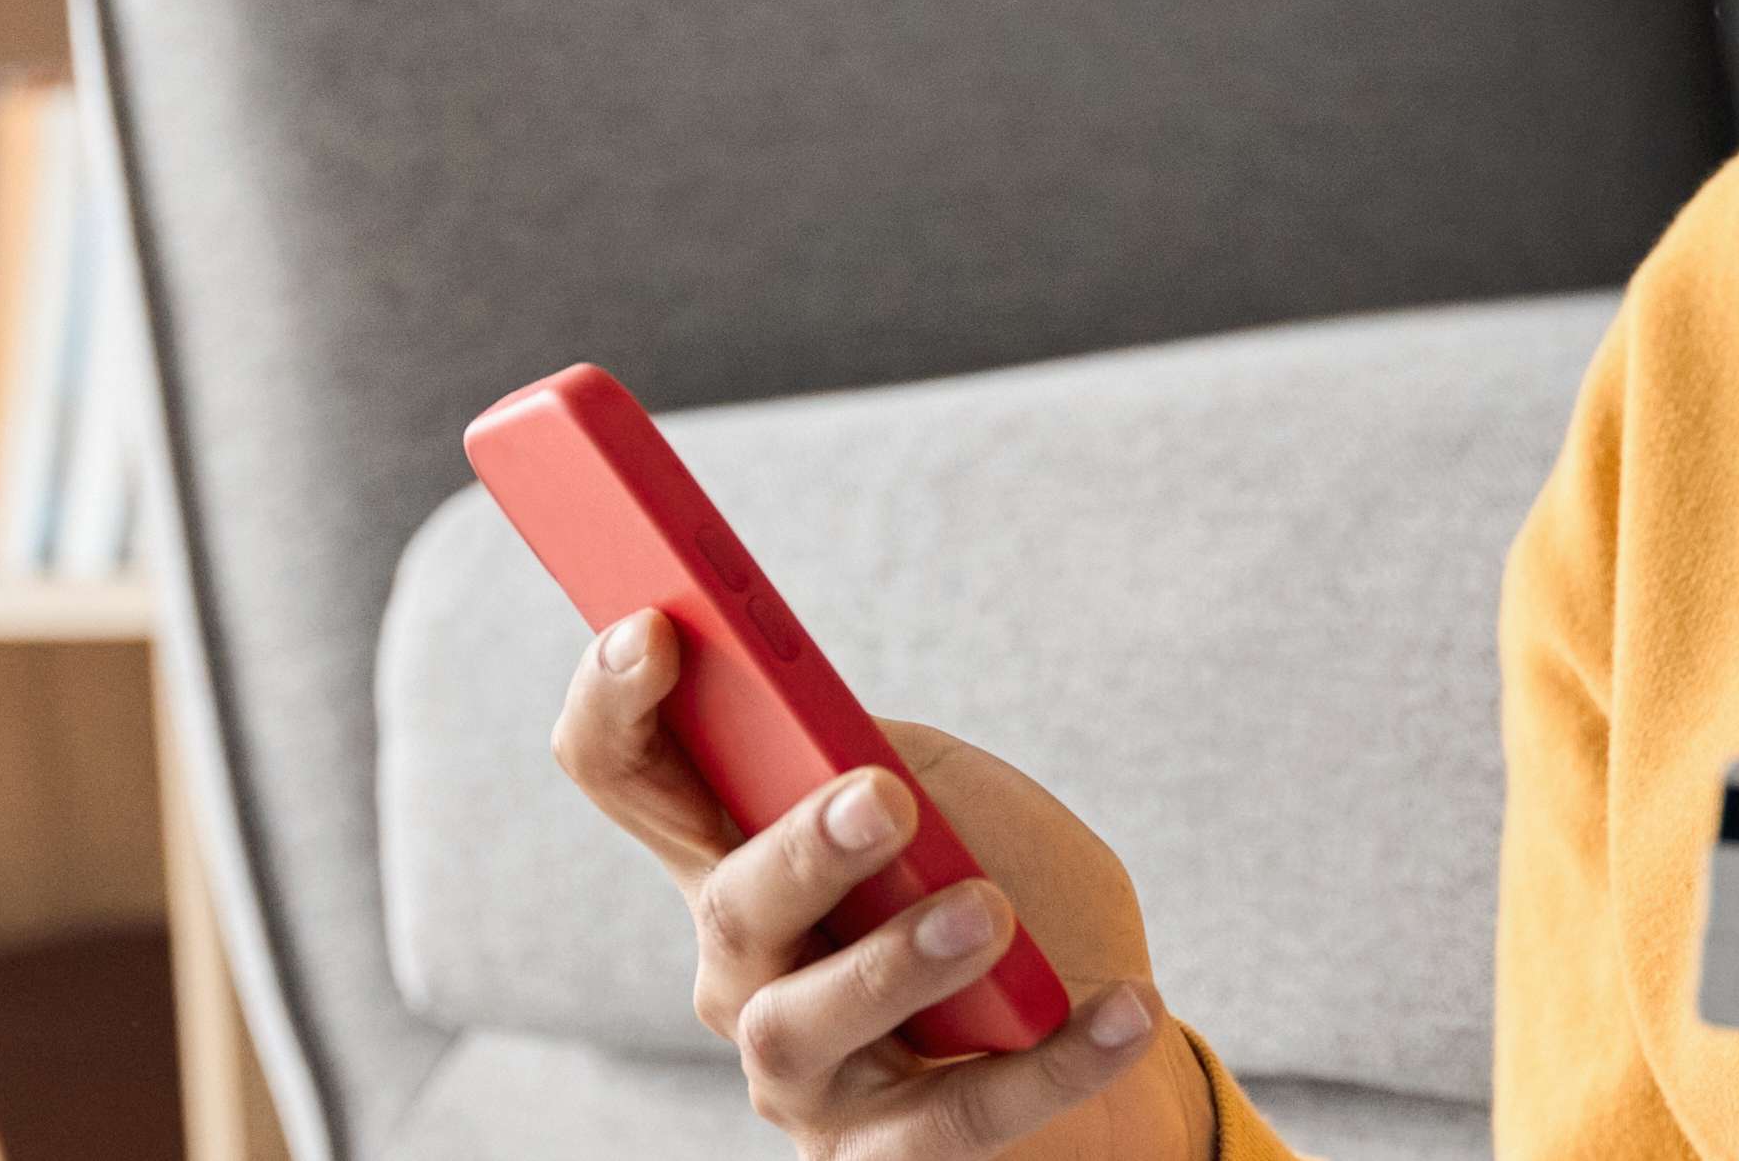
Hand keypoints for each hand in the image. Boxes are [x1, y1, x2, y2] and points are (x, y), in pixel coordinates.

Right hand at [553, 609, 1215, 1160]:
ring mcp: (804, 1077)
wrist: (1111, 1034)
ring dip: (898, 962)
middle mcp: (747, 970)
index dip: (614, 703)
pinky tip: (1124, 1009)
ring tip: (990, 915)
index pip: (627, 773)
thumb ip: (887, 755)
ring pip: (802, 1027)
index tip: (655, 631)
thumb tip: (837, 734)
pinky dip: (1052, 1061)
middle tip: (881, 800)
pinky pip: (954, 1117)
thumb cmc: (1017, 897)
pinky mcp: (883, 1156)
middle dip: (798, 852)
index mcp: (742, 854)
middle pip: (727, 907)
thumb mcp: (957, 798)